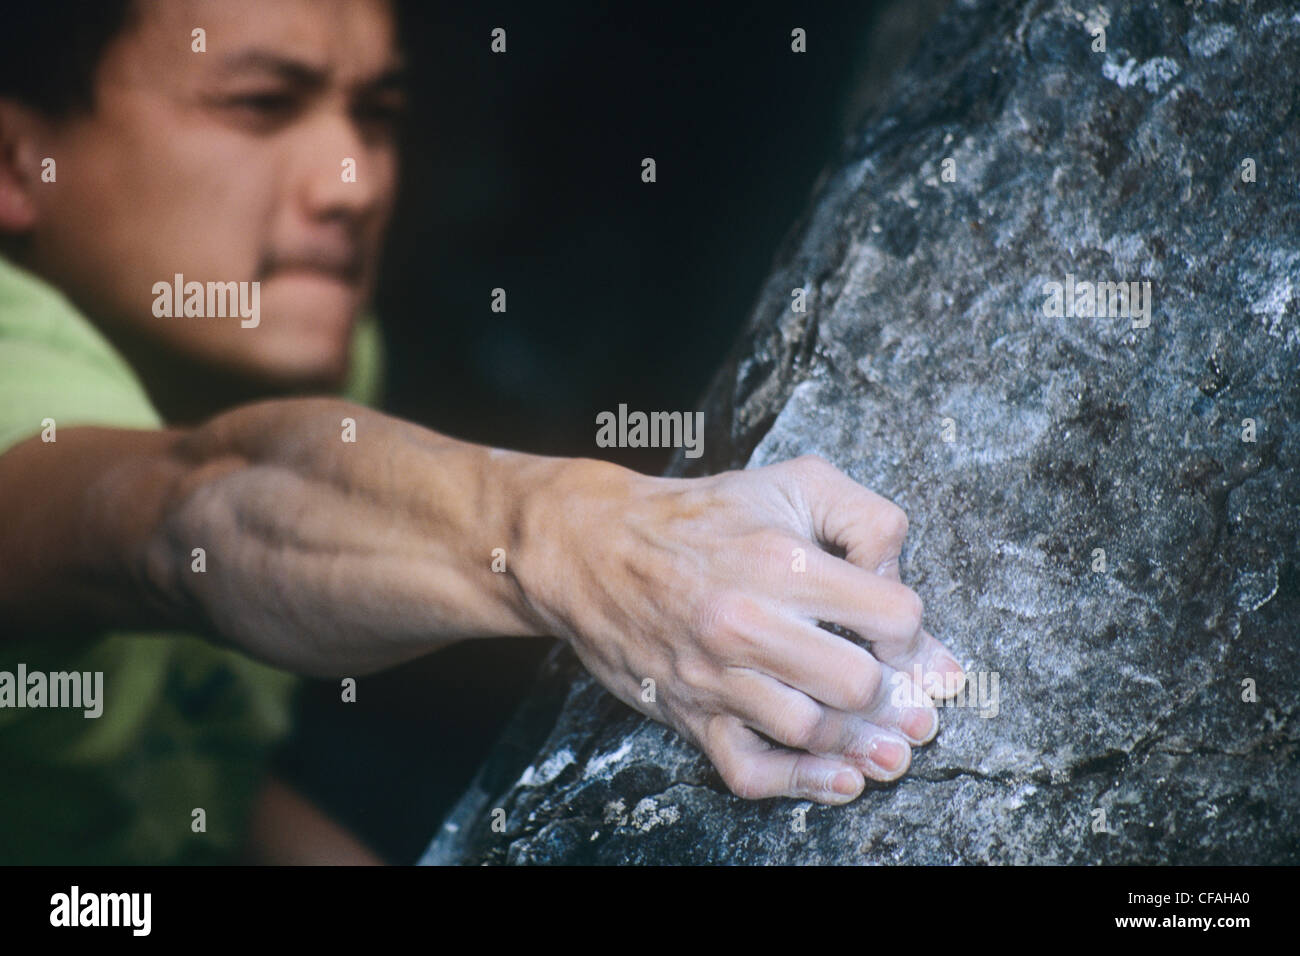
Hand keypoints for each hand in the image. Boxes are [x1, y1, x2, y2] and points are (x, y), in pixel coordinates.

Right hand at [515, 453, 965, 804]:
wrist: (592, 547)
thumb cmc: (701, 516)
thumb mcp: (793, 483)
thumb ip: (865, 518)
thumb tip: (898, 581)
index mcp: (782, 560)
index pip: (892, 616)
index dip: (914, 632)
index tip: (903, 638)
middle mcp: (748, 621)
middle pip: (858, 684)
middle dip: (897, 697)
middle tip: (912, 702)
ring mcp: (715, 675)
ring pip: (812, 731)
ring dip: (864, 744)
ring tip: (892, 745)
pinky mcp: (688, 712)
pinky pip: (750, 770)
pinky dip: (801, 784)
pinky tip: (841, 778)